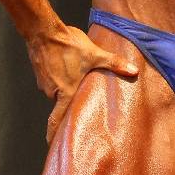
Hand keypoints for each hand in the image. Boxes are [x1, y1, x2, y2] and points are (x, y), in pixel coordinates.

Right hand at [28, 24, 137, 142]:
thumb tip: (133, 71)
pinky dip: (59, 77)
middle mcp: (52, 91)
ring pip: (57, 90)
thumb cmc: (67, 44)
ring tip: (76, 80)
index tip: (52, 144)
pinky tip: (67, 67)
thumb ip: (114, 64)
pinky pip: (52, 79)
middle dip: (70, 105)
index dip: (53, 133)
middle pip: (62, 103)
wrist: (43, 29)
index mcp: (64, 92)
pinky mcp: (40, 72)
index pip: (56, 119)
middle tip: (81, 105)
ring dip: (66, 88)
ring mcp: (44, 82)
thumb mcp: (95, 54)